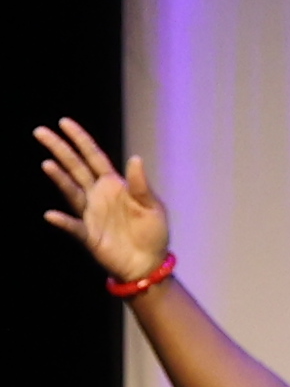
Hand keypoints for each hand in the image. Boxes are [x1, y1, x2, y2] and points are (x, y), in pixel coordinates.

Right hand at [34, 118, 167, 281]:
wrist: (148, 263)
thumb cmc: (152, 233)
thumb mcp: (152, 207)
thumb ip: (141, 185)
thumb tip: (135, 158)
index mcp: (114, 184)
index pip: (93, 157)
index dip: (80, 139)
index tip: (63, 122)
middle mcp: (97, 195)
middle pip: (75, 167)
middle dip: (59, 149)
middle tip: (40, 132)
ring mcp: (90, 213)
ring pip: (70, 190)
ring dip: (59, 178)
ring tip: (48, 164)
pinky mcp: (88, 234)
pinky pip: (73, 226)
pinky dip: (63, 221)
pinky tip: (52, 215)